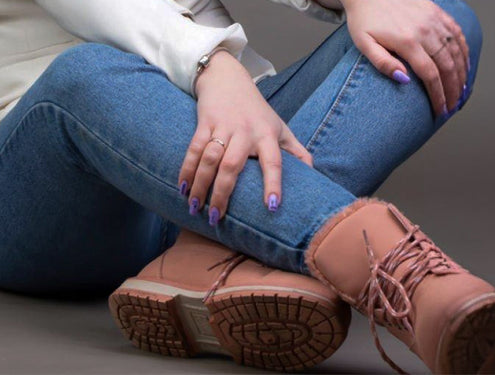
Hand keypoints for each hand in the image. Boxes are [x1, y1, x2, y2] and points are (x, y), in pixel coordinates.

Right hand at [180, 51, 314, 224]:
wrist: (227, 78)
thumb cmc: (256, 110)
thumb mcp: (280, 127)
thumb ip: (297, 151)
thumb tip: (313, 175)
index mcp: (267, 135)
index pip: (273, 161)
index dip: (273, 183)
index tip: (271, 206)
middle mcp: (245, 131)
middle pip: (232, 165)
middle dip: (222, 193)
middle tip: (216, 218)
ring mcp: (223, 127)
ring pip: (210, 159)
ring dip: (200, 185)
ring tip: (195, 208)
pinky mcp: (204, 123)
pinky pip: (193, 148)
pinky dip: (186, 169)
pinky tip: (182, 187)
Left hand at [344, 0, 468, 115]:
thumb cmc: (364, 19)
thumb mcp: (364, 43)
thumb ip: (383, 63)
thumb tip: (404, 80)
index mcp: (407, 41)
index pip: (430, 75)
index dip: (438, 95)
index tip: (441, 110)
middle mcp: (424, 30)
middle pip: (447, 66)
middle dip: (453, 90)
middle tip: (453, 106)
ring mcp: (433, 20)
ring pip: (456, 51)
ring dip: (462, 73)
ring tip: (461, 90)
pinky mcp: (437, 12)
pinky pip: (457, 33)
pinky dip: (464, 51)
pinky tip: (465, 64)